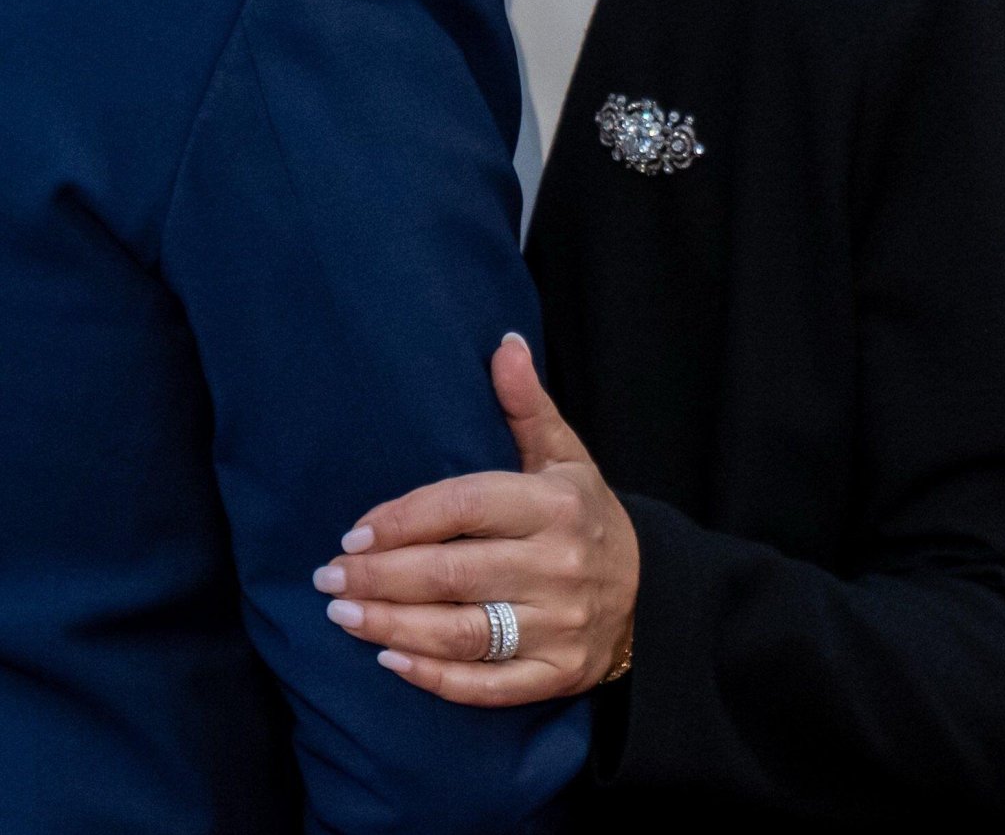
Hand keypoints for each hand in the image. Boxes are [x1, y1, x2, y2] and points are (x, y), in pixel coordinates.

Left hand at [313, 334, 639, 705]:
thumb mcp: (564, 454)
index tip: (354, 530)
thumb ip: (526, 405)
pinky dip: (435, 678)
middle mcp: (558, 565)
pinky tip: (389, 660)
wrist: (650, 593)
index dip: (405, 518)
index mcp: (554, 504)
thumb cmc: (584, 514)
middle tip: (328, 577)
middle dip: (380, 575)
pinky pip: (487, 686)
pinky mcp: (556, 674)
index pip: (464, 507)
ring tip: (342, 615)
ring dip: (393, 625)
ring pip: (462, 633)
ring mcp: (558, 625)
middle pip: (452, 573)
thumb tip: (505, 344)